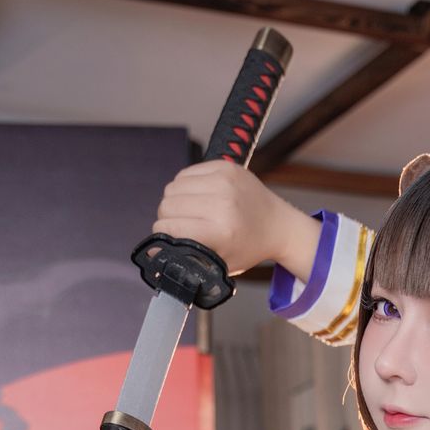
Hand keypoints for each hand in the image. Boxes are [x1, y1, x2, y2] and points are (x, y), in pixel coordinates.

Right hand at [154, 160, 321, 281]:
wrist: (278, 225)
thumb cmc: (246, 248)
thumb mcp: (218, 263)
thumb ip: (184, 257)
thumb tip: (152, 251)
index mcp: (219, 231)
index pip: (168, 227)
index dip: (163, 235)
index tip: (170, 239)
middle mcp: (221, 203)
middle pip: (167, 205)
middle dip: (168, 218)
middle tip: (182, 226)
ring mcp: (223, 181)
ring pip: (173, 187)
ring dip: (175, 201)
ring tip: (191, 212)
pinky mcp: (224, 165)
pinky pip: (186, 173)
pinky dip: (186, 186)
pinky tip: (198, 197)